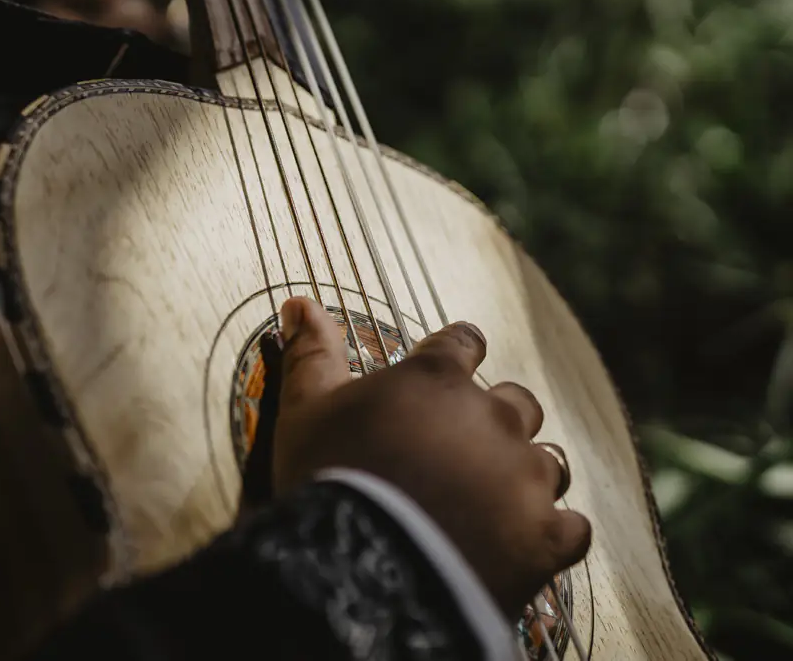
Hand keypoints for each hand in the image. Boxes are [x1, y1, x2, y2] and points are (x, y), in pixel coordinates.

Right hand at [272, 296, 590, 618]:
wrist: (366, 569)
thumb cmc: (330, 478)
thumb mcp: (307, 410)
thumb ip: (312, 354)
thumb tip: (299, 302)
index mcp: (437, 380)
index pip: (463, 343)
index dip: (458, 350)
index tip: (454, 359)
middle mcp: (493, 418)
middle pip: (518, 403)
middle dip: (498, 418)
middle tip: (467, 445)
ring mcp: (525, 477)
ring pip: (549, 462)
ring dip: (528, 472)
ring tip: (499, 495)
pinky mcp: (545, 536)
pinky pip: (572, 526)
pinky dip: (554, 531)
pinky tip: (532, 540)